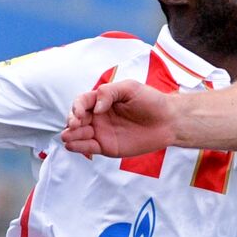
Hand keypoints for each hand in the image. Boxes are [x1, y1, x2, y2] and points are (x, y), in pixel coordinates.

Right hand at [61, 80, 176, 157]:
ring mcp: (101, 132)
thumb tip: (96, 108)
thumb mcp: (130, 88)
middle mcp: (98, 116)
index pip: (82, 102)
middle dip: (71, 121)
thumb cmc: (151, 101)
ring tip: (68, 137)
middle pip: (76, 118)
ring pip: (78, 134)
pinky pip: (88, 148)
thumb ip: (109, 93)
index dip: (76, 107)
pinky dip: (78, 147)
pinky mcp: (106, 147)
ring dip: (70, 135)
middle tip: (74, 124)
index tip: (80, 112)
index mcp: (102, 100)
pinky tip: (71, 145)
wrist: (168, 121)